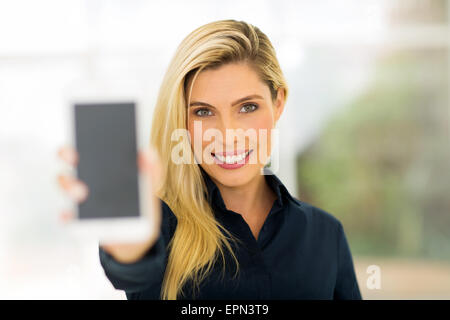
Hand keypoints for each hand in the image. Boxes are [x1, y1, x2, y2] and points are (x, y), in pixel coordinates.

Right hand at [56, 145, 162, 263]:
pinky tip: (70, 215)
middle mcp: (88, 178)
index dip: (84, 135)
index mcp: (105, 166)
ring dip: (69, 186)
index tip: (84, 131)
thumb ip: (152, 170)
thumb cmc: (142, 205)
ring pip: (66, 186)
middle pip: (70, 161)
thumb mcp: (151, 187)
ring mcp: (82, 199)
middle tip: (75, 156)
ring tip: (81, 192)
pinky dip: (66, 216)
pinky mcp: (80, 220)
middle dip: (68, 155)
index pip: (89, 145)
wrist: (140, 236)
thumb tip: (147, 151)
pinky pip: (67, 216)